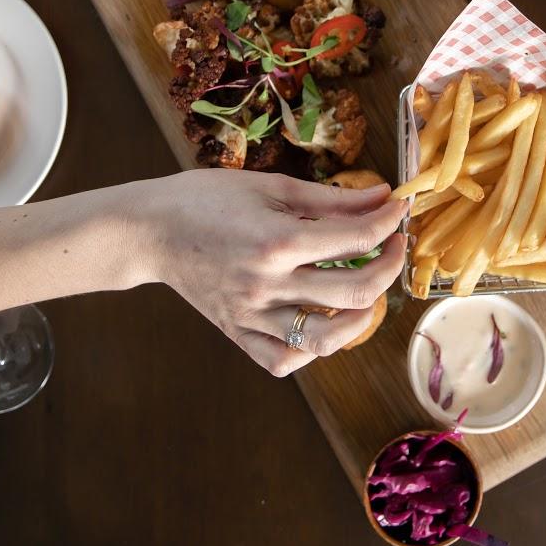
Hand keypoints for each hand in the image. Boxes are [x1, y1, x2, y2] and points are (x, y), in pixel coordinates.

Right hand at [141, 171, 405, 377]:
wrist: (149, 229)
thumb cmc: (204, 198)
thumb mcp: (268, 186)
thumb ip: (329, 198)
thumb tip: (382, 198)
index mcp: (276, 240)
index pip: (355, 240)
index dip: (387, 222)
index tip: (396, 210)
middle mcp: (267, 283)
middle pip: (354, 292)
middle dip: (388, 267)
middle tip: (390, 246)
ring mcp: (251, 314)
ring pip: (327, 339)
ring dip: (360, 318)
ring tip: (364, 294)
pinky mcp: (236, 331)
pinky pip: (284, 359)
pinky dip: (311, 349)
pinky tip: (319, 322)